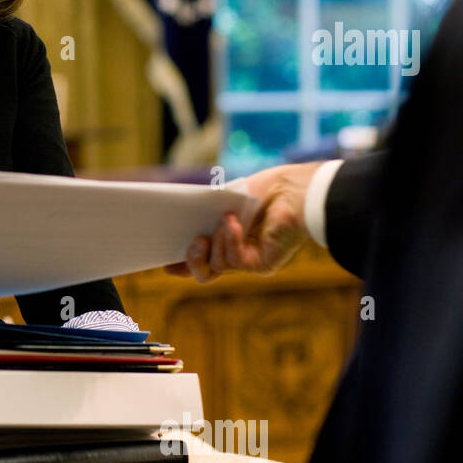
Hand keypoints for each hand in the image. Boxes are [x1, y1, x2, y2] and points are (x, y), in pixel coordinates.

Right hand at [164, 162, 320, 282]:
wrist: (296, 190)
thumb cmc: (265, 189)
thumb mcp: (224, 202)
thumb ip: (205, 218)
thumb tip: (185, 231)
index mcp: (230, 239)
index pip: (203, 258)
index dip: (183, 263)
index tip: (165, 264)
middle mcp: (240, 253)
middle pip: (205, 273)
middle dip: (192, 261)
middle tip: (192, 243)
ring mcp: (250, 261)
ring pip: (216, 266)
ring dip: (216, 240)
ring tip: (226, 218)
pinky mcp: (262, 264)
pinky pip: (233, 261)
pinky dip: (230, 240)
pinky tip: (233, 222)